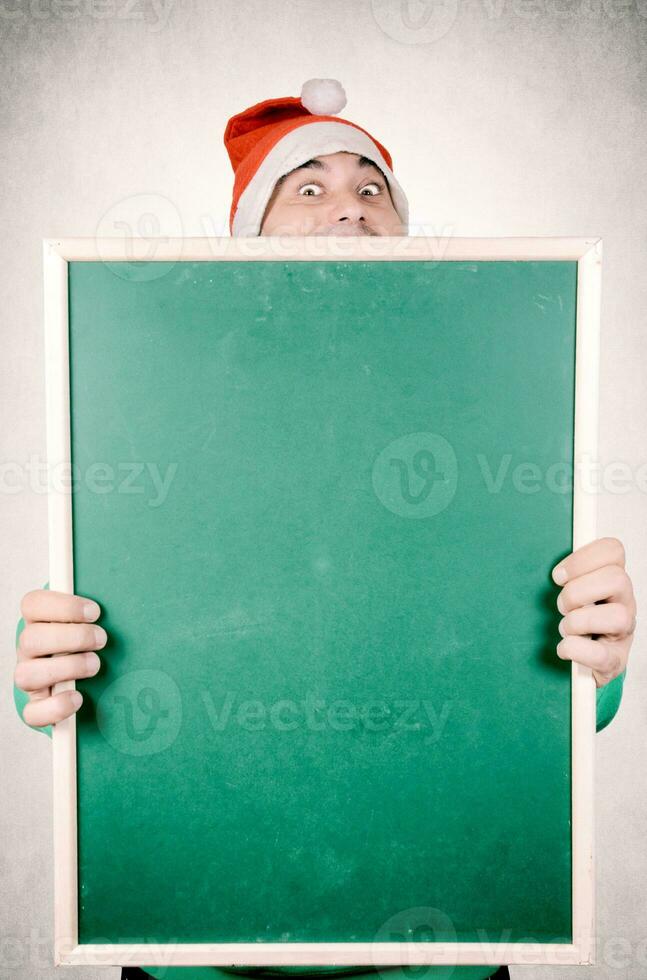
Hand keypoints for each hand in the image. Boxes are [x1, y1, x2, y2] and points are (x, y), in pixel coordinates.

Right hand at [14, 590, 106, 726]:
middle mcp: (29, 651)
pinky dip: (56, 707)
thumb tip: (126, 598)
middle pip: (30, 639)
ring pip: (27, 675)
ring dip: (66, 668)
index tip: (95, 611)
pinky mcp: (36, 707)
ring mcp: (30, 679)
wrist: (88, 683)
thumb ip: (96, 612)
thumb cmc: (92, 644)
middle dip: (72, 638)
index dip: (63, 605)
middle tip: (102, 639)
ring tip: (95, 665)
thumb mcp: (94, 623)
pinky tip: (78, 698)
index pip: (33, 604)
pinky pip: (33, 713)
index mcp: (39, 622)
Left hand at [551, 537, 635, 687]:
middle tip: (561, 606)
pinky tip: (564, 648)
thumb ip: (565, 576)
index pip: (613, 550)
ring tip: (565, 628)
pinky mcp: (615, 661)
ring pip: (617, 617)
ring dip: (579, 622)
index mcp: (612, 580)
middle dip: (577, 592)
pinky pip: (602, 655)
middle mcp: (624, 603)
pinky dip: (575, 650)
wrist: (585, 661)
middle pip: (617, 579)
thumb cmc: (575, 620)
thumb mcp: (571, 592)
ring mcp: (623, 632)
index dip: (582, 559)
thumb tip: (541, 566)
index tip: (557, 576)